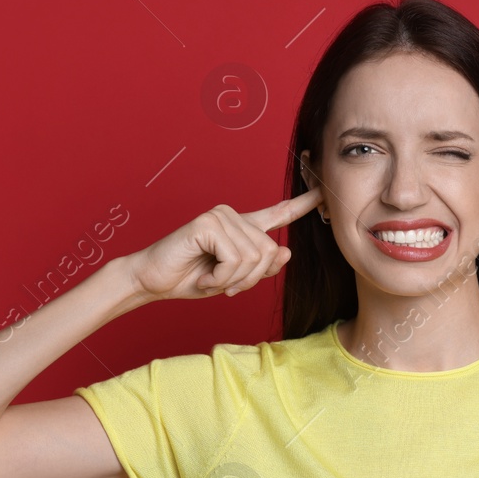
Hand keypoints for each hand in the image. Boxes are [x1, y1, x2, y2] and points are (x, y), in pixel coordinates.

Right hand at [127, 187, 322, 301]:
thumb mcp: (234, 279)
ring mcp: (220, 216)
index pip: (279, 213)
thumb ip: (261, 267)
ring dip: (232, 280)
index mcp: (243, 228)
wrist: (154, 280)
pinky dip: (220, 277)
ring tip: (211, 278)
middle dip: (249, 279)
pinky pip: (234, 259)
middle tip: (223, 284)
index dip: (303, 205)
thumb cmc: (191, 277)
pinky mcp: (207, 223)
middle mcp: (234, 216)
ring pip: (253, 258)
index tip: (324, 192)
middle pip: (268, 252)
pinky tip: (203, 274)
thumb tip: (285, 251)